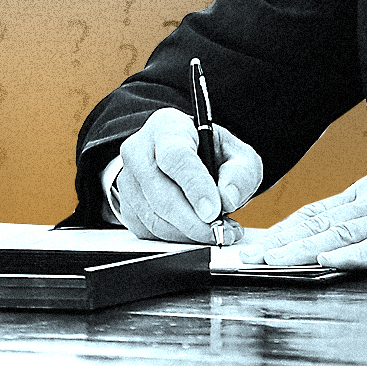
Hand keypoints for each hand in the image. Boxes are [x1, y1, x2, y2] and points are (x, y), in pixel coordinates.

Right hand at [113, 107, 262, 243]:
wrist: (186, 158)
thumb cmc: (210, 153)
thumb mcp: (238, 155)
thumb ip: (240, 174)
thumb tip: (227, 199)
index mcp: (167, 127)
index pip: (175, 157)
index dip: (194, 186)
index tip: (214, 211)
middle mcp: (139, 150)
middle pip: (161, 193)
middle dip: (195, 221)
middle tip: (222, 232)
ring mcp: (128, 179)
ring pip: (155, 217)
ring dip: (189, 234)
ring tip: (218, 232)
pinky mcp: (126, 205)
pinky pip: (149, 231)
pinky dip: (177, 239)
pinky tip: (197, 232)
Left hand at [233, 174, 366, 270]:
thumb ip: (362, 231)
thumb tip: (322, 250)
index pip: (314, 212)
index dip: (281, 229)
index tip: (252, 244)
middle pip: (318, 221)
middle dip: (280, 240)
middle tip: (247, 255)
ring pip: (340, 233)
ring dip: (302, 248)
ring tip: (273, 260)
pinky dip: (351, 254)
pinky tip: (327, 261)